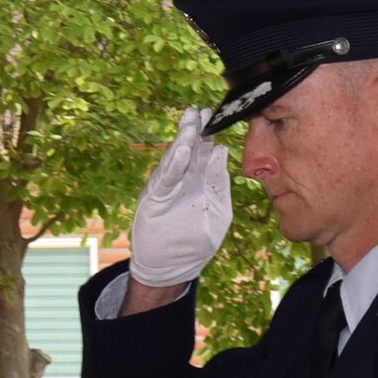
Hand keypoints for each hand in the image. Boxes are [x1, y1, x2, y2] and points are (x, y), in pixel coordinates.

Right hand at [130, 107, 232, 286]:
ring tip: (191, 122)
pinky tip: (181, 149)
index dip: (210, 136)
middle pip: (189, 151)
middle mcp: (181, 182)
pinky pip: (166, 180)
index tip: (217, 116)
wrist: (169, 267)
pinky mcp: (155, 200)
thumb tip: (221, 155)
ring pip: (176, 160)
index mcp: (197, 183)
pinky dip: (174, 164)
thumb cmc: (195, 242)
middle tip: (203, 110)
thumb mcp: (217, 212)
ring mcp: (168, 190)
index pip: (204, 155)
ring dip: (183, 140)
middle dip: (196, 130)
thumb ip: (219, 185)